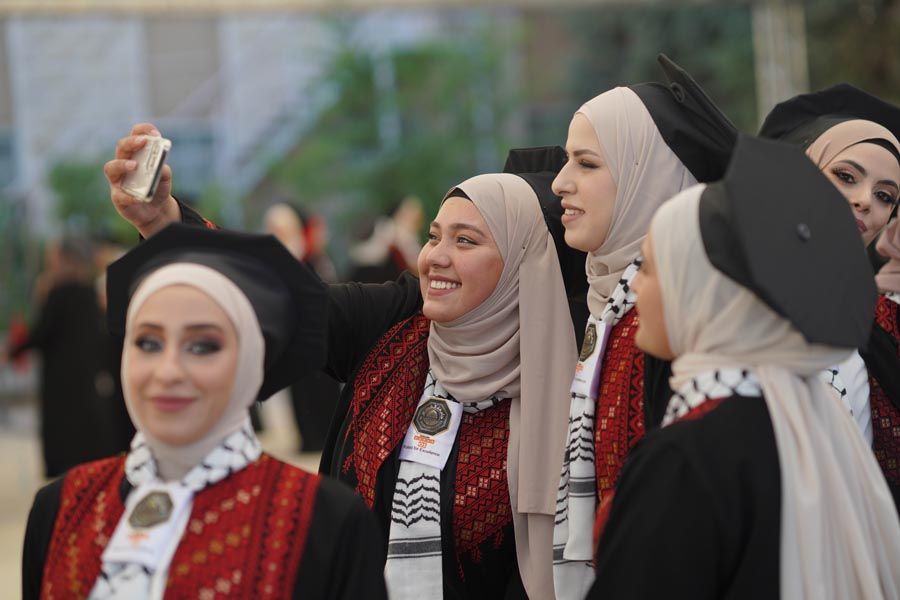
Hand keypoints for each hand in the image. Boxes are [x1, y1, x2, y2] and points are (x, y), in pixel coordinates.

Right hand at [104, 123, 180, 237]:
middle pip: (121, 147)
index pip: (135, 135)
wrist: (157, 210)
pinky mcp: (118, 197)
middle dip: (131, 142)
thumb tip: (161, 166)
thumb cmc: (157, 187)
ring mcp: (118, 180)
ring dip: (122, 165)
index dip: (143, 131)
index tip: (155, 133)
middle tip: (143, 141)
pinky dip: (129, 196)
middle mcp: (123, 163)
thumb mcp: (164, 178)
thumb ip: (163, 171)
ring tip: (134, 166)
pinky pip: (119, 195)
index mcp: (136, 153)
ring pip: (111, 168)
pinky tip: (139, 198)